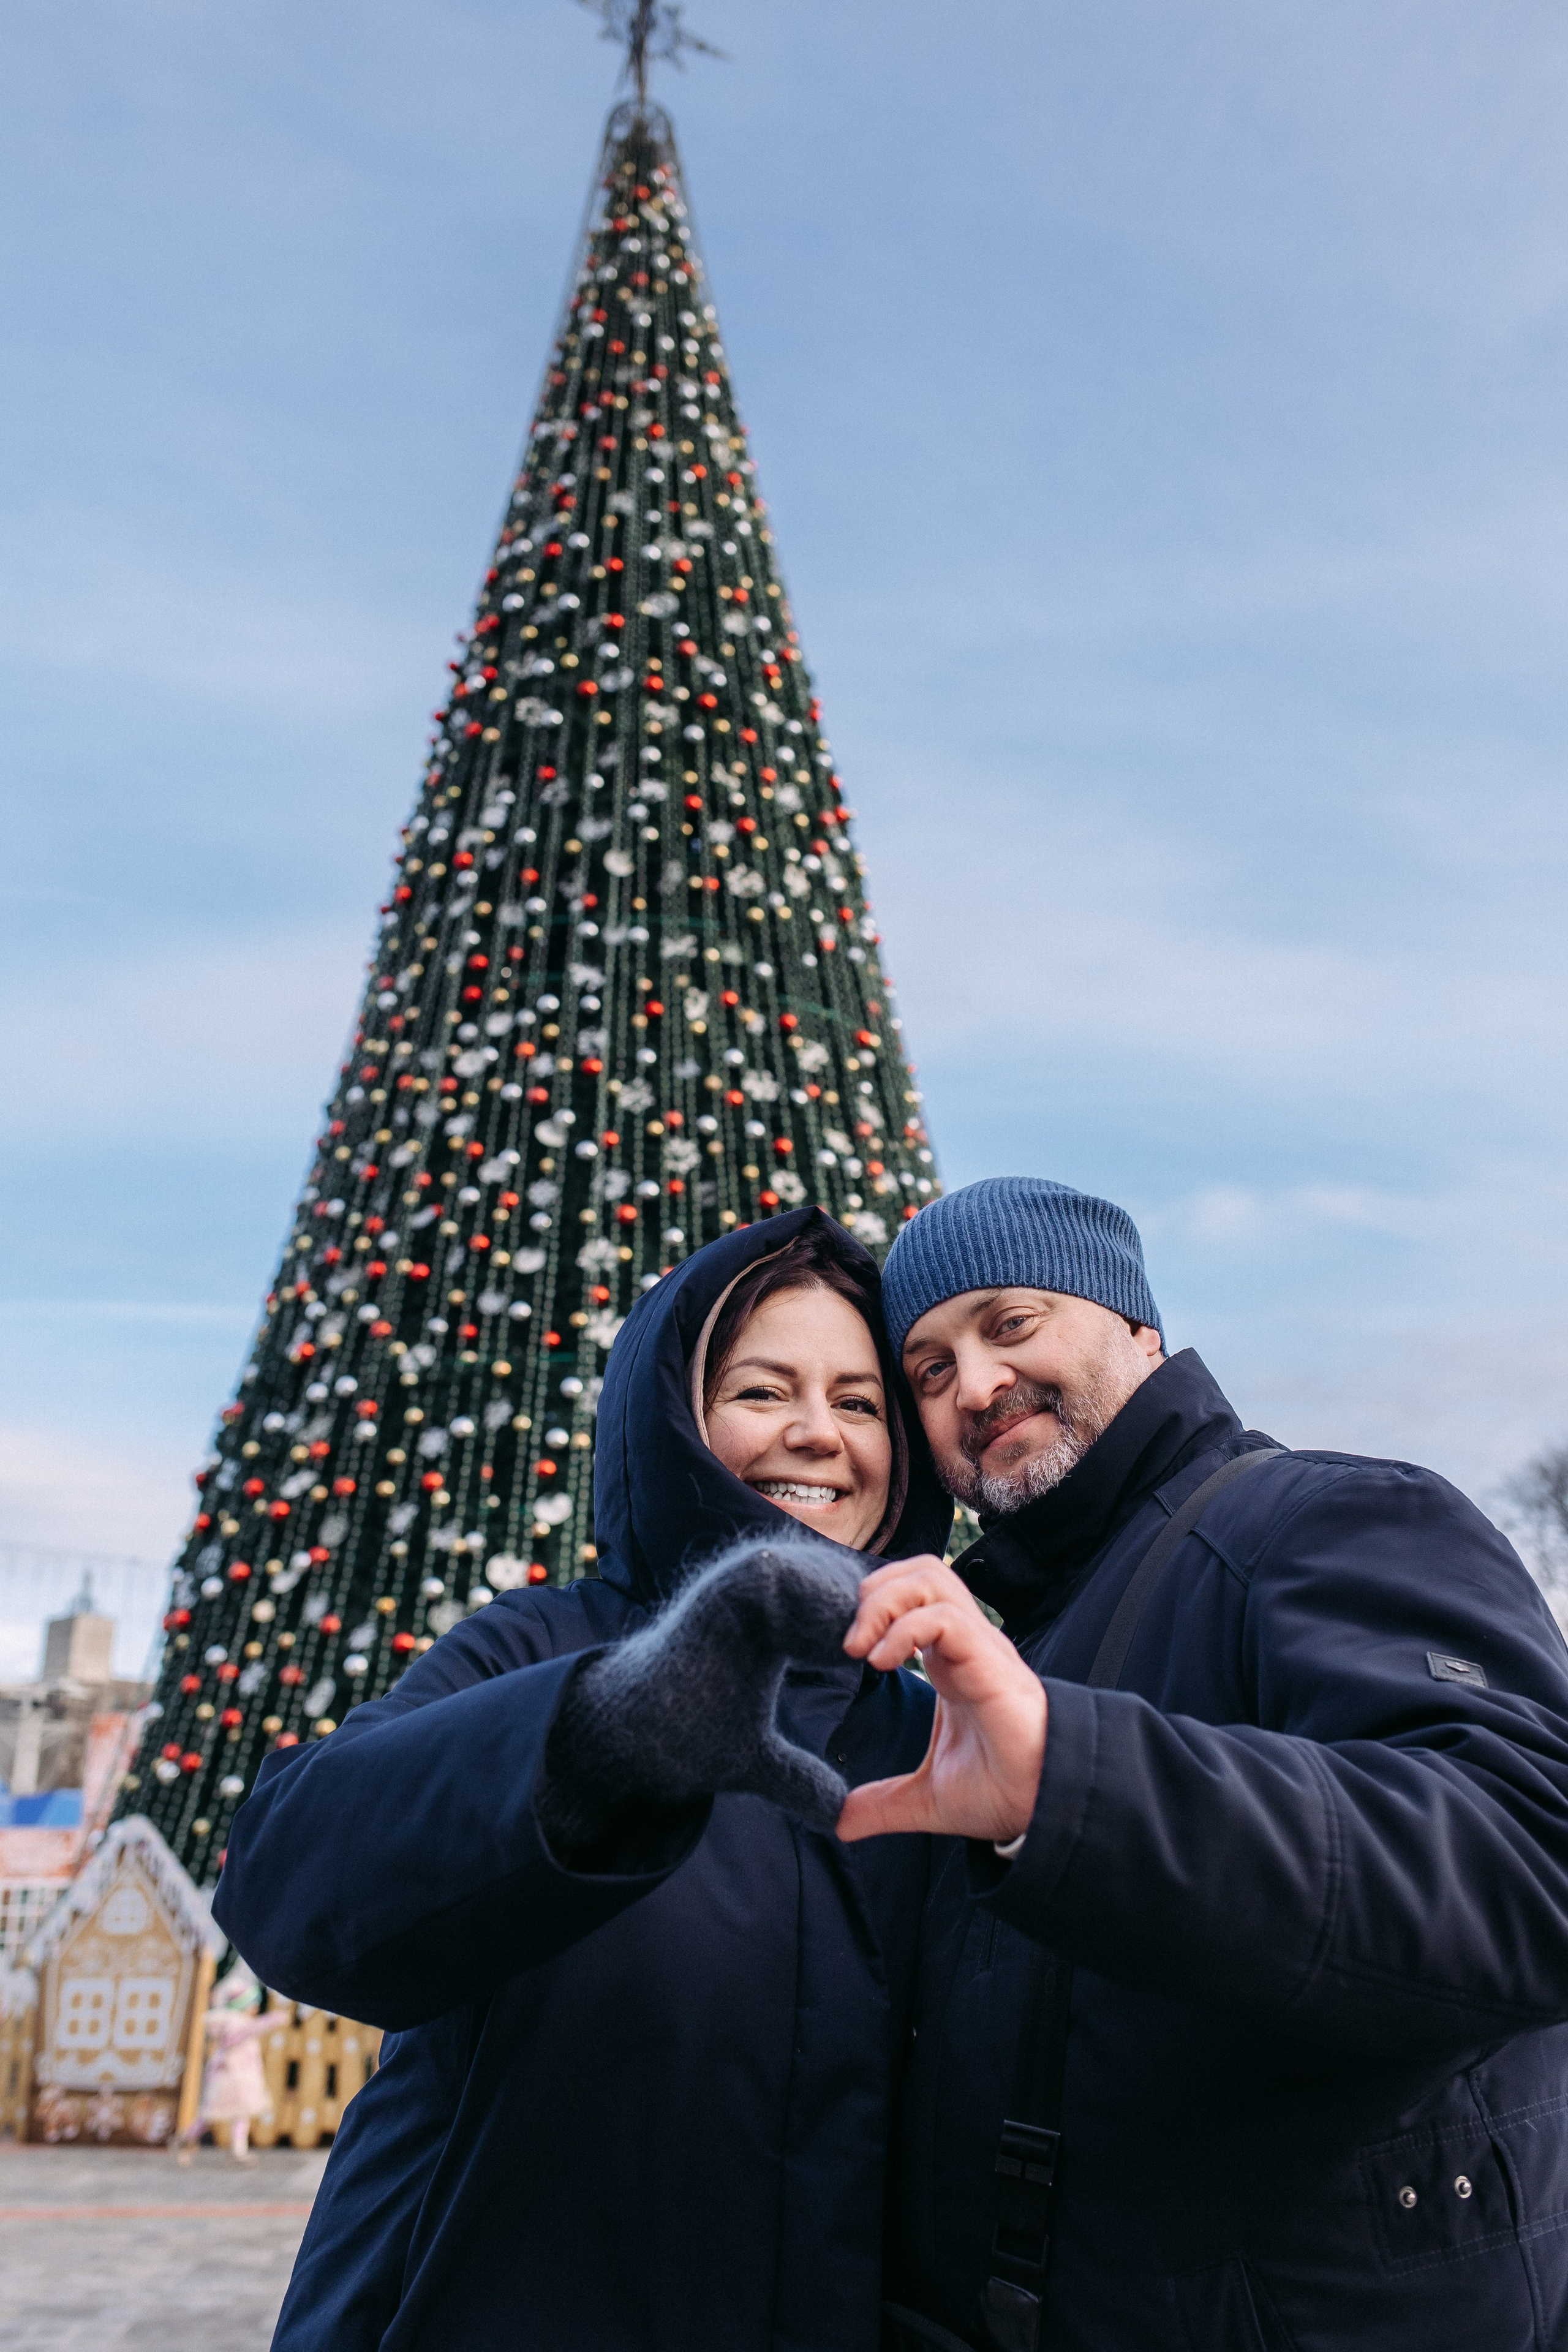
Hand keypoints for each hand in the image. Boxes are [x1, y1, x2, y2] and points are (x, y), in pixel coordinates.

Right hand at [538, 1537, 863, 1854]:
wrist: (631, 1739)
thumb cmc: (690, 1740)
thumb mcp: (757, 1761)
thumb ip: (797, 1777)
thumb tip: (837, 1812)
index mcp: (769, 1625)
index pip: (836, 1609)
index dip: (867, 1632)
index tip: (894, 1667)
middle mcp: (755, 1598)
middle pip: (829, 1581)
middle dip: (863, 1613)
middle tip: (892, 1655)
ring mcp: (734, 1589)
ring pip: (807, 1572)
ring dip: (840, 1606)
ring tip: (864, 1653)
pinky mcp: (717, 1590)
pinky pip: (774, 1576)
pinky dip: (808, 1602)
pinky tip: (833, 1645)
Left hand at [836, 1557, 1046, 1844]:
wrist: (1045, 1808)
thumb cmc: (1000, 1790)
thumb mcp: (926, 1798)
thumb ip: (882, 1803)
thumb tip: (839, 1824)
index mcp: (949, 1660)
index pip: (911, 1594)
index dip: (872, 1605)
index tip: (843, 1647)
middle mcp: (964, 1643)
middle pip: (920, 1571)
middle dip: (875, 1591)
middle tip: (850, 1642)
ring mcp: (980, 1647)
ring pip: (933, 1578)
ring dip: (886, 1601)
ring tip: (862, 1648)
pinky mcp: (991, 1663)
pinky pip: (946, 1618)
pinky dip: (906, 1629)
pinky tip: (883, 1662)